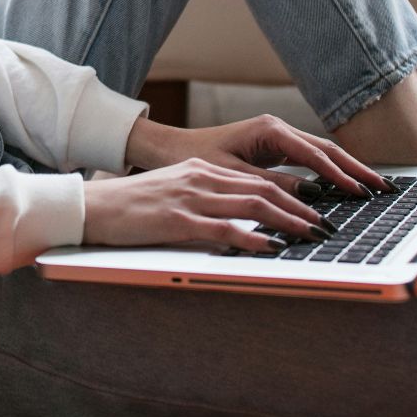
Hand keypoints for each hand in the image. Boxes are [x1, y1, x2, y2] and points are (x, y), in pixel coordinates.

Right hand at [82, 157, 331, 252]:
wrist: (91, 207)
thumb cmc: (128, 207)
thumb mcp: (172, 194)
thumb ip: (203, 200)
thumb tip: (236, 219)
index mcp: (201, 170)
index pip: (256, 180)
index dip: (291, 194)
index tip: (314, 210)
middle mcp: (201, 178)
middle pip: (263, 190)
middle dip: (300, 208)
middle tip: (326, 225)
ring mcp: (190, 198)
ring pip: (252, 205)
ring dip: (288, 222)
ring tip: (312, 235)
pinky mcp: (178, 220)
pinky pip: (224, 228)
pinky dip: (253, 237)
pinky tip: (273, 247)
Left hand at [127, 114, 395, 197]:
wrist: (171, 149)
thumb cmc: (195, 159)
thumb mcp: (233, 176)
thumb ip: (271, 185)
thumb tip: (310, 197)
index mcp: (269, 130)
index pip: (315, 155)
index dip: (339, 176)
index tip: (361, 192)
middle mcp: (278, 129)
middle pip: (327, 150)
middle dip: (356, 169)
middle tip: (384, 188)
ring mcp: (278, 137)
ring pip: (321, 154)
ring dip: (347, 171)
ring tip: (374, 188)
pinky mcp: (275, 148)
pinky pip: (310, 160)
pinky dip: (330, 173)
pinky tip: (346, 187)